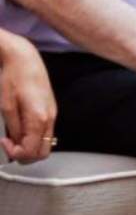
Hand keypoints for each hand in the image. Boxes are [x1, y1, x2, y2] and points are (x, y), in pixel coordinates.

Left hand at [0, 40, 56, 163]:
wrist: (24, 58)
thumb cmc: (14, 77)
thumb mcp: (6, 105)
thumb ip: (12, 127)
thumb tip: (14, 143)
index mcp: (39, 118)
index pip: (31, 151)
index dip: (15, 153)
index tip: (4, 144)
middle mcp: (50, 118)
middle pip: (43, 152)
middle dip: (25, 155)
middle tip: (9, 147)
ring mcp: (52, 114)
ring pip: (45, 144)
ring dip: (30, 147)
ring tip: (13, 137)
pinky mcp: (50, 110)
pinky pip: (45, 132)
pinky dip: (33, 137)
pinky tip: (21, 129)